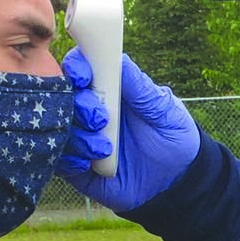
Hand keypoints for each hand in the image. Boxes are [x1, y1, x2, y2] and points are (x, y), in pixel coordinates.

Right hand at [58, 48, 201, 212]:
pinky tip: (88, 163)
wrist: (178, 181)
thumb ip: (141, 88)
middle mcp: (90, 112)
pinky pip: (61, 161)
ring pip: (61, 129)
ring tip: (105, 149)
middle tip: (101, 119)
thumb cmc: (173, 137)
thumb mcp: (164, 111)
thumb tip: (120, 59)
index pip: (81, 70)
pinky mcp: (79, 169)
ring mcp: (83, 139)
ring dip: (78, 136)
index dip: (76, 68)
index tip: (84, 76)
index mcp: (109, 90)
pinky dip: (70, 160)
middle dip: (79, 105)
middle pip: (64, 97)